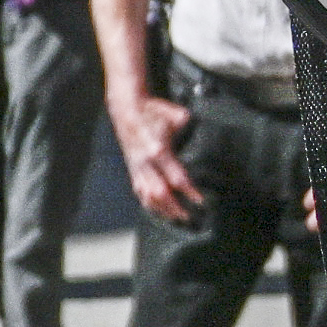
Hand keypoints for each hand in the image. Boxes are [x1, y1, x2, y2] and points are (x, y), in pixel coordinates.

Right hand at [109, 87, 203, 225]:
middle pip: (161, 193)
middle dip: (175, 208)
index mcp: (158, 150)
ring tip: (174, 217)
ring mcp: (137, 167)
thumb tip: (198, 126)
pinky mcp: (132, 168)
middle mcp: (146, 163)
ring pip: (148, 195)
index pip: (176, 178)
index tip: (200, 201)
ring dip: (161, 209)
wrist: (127, 109)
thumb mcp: (175, 114)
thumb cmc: (152, 110)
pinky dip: (148, 203)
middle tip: (188, 216)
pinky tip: (157, 210)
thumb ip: (187, 123)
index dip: (189, 191)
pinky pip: (139, 191)